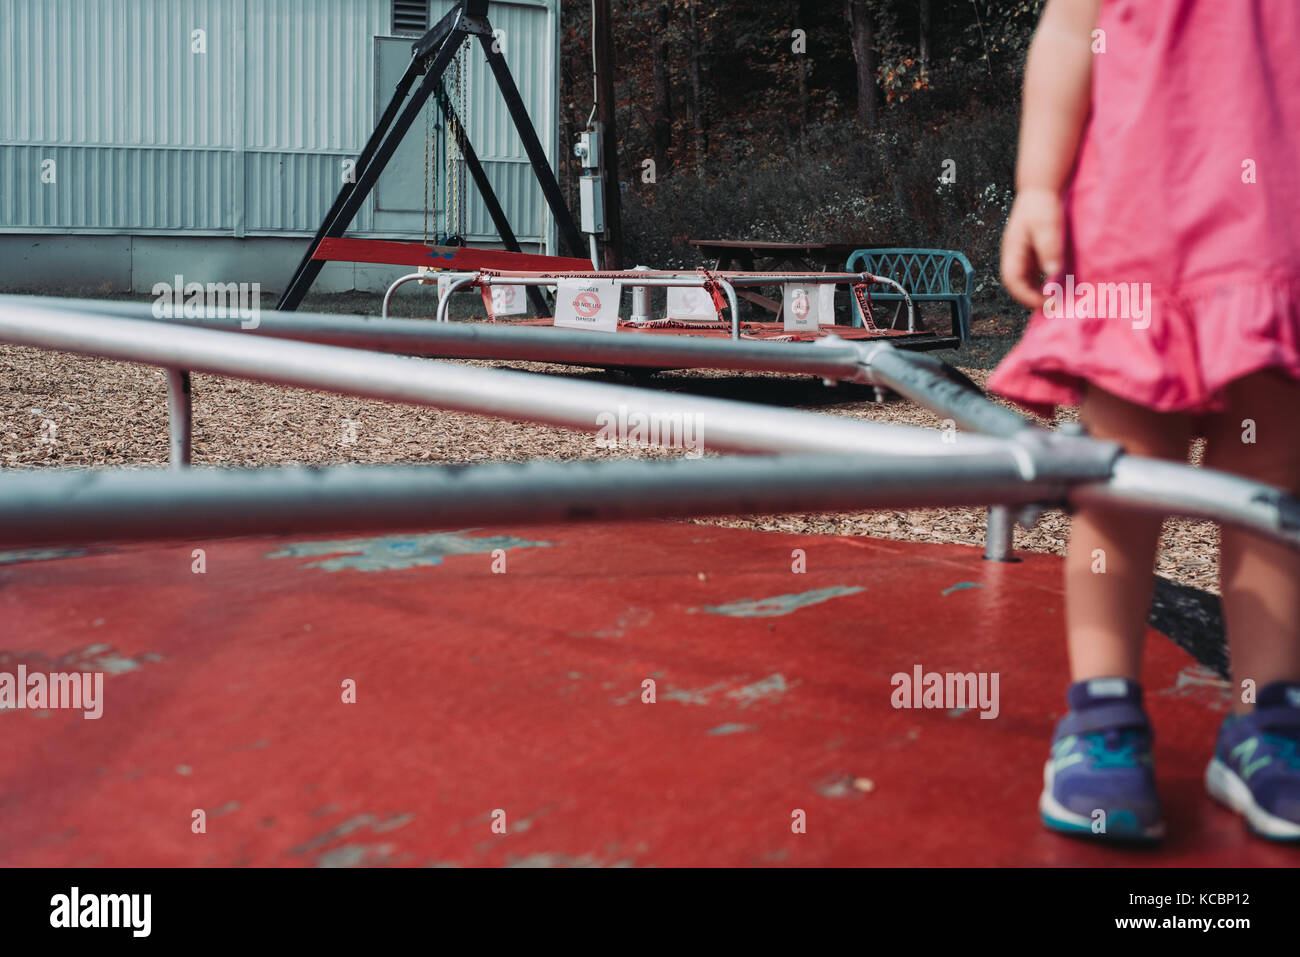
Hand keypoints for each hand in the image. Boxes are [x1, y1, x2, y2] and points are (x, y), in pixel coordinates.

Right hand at [1001, 188, 1064, 308]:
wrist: (1042, 187)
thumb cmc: (1042, 205)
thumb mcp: (1047, 227)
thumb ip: (1049, 250)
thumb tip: (1053, 274)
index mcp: (1013, 251)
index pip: (1013, 281)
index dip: (1027, 297)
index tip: (1047, 304)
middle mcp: (1015, 256)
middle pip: (1019, 286)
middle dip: (1034, 300)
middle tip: (1055, 308)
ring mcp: (1023, 255)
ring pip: (1027, 282)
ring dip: (1040, 294)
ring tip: (1058, 302)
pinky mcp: (1033, 253)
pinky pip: (1037, 274)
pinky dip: (1045, 284)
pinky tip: (1059, 287)